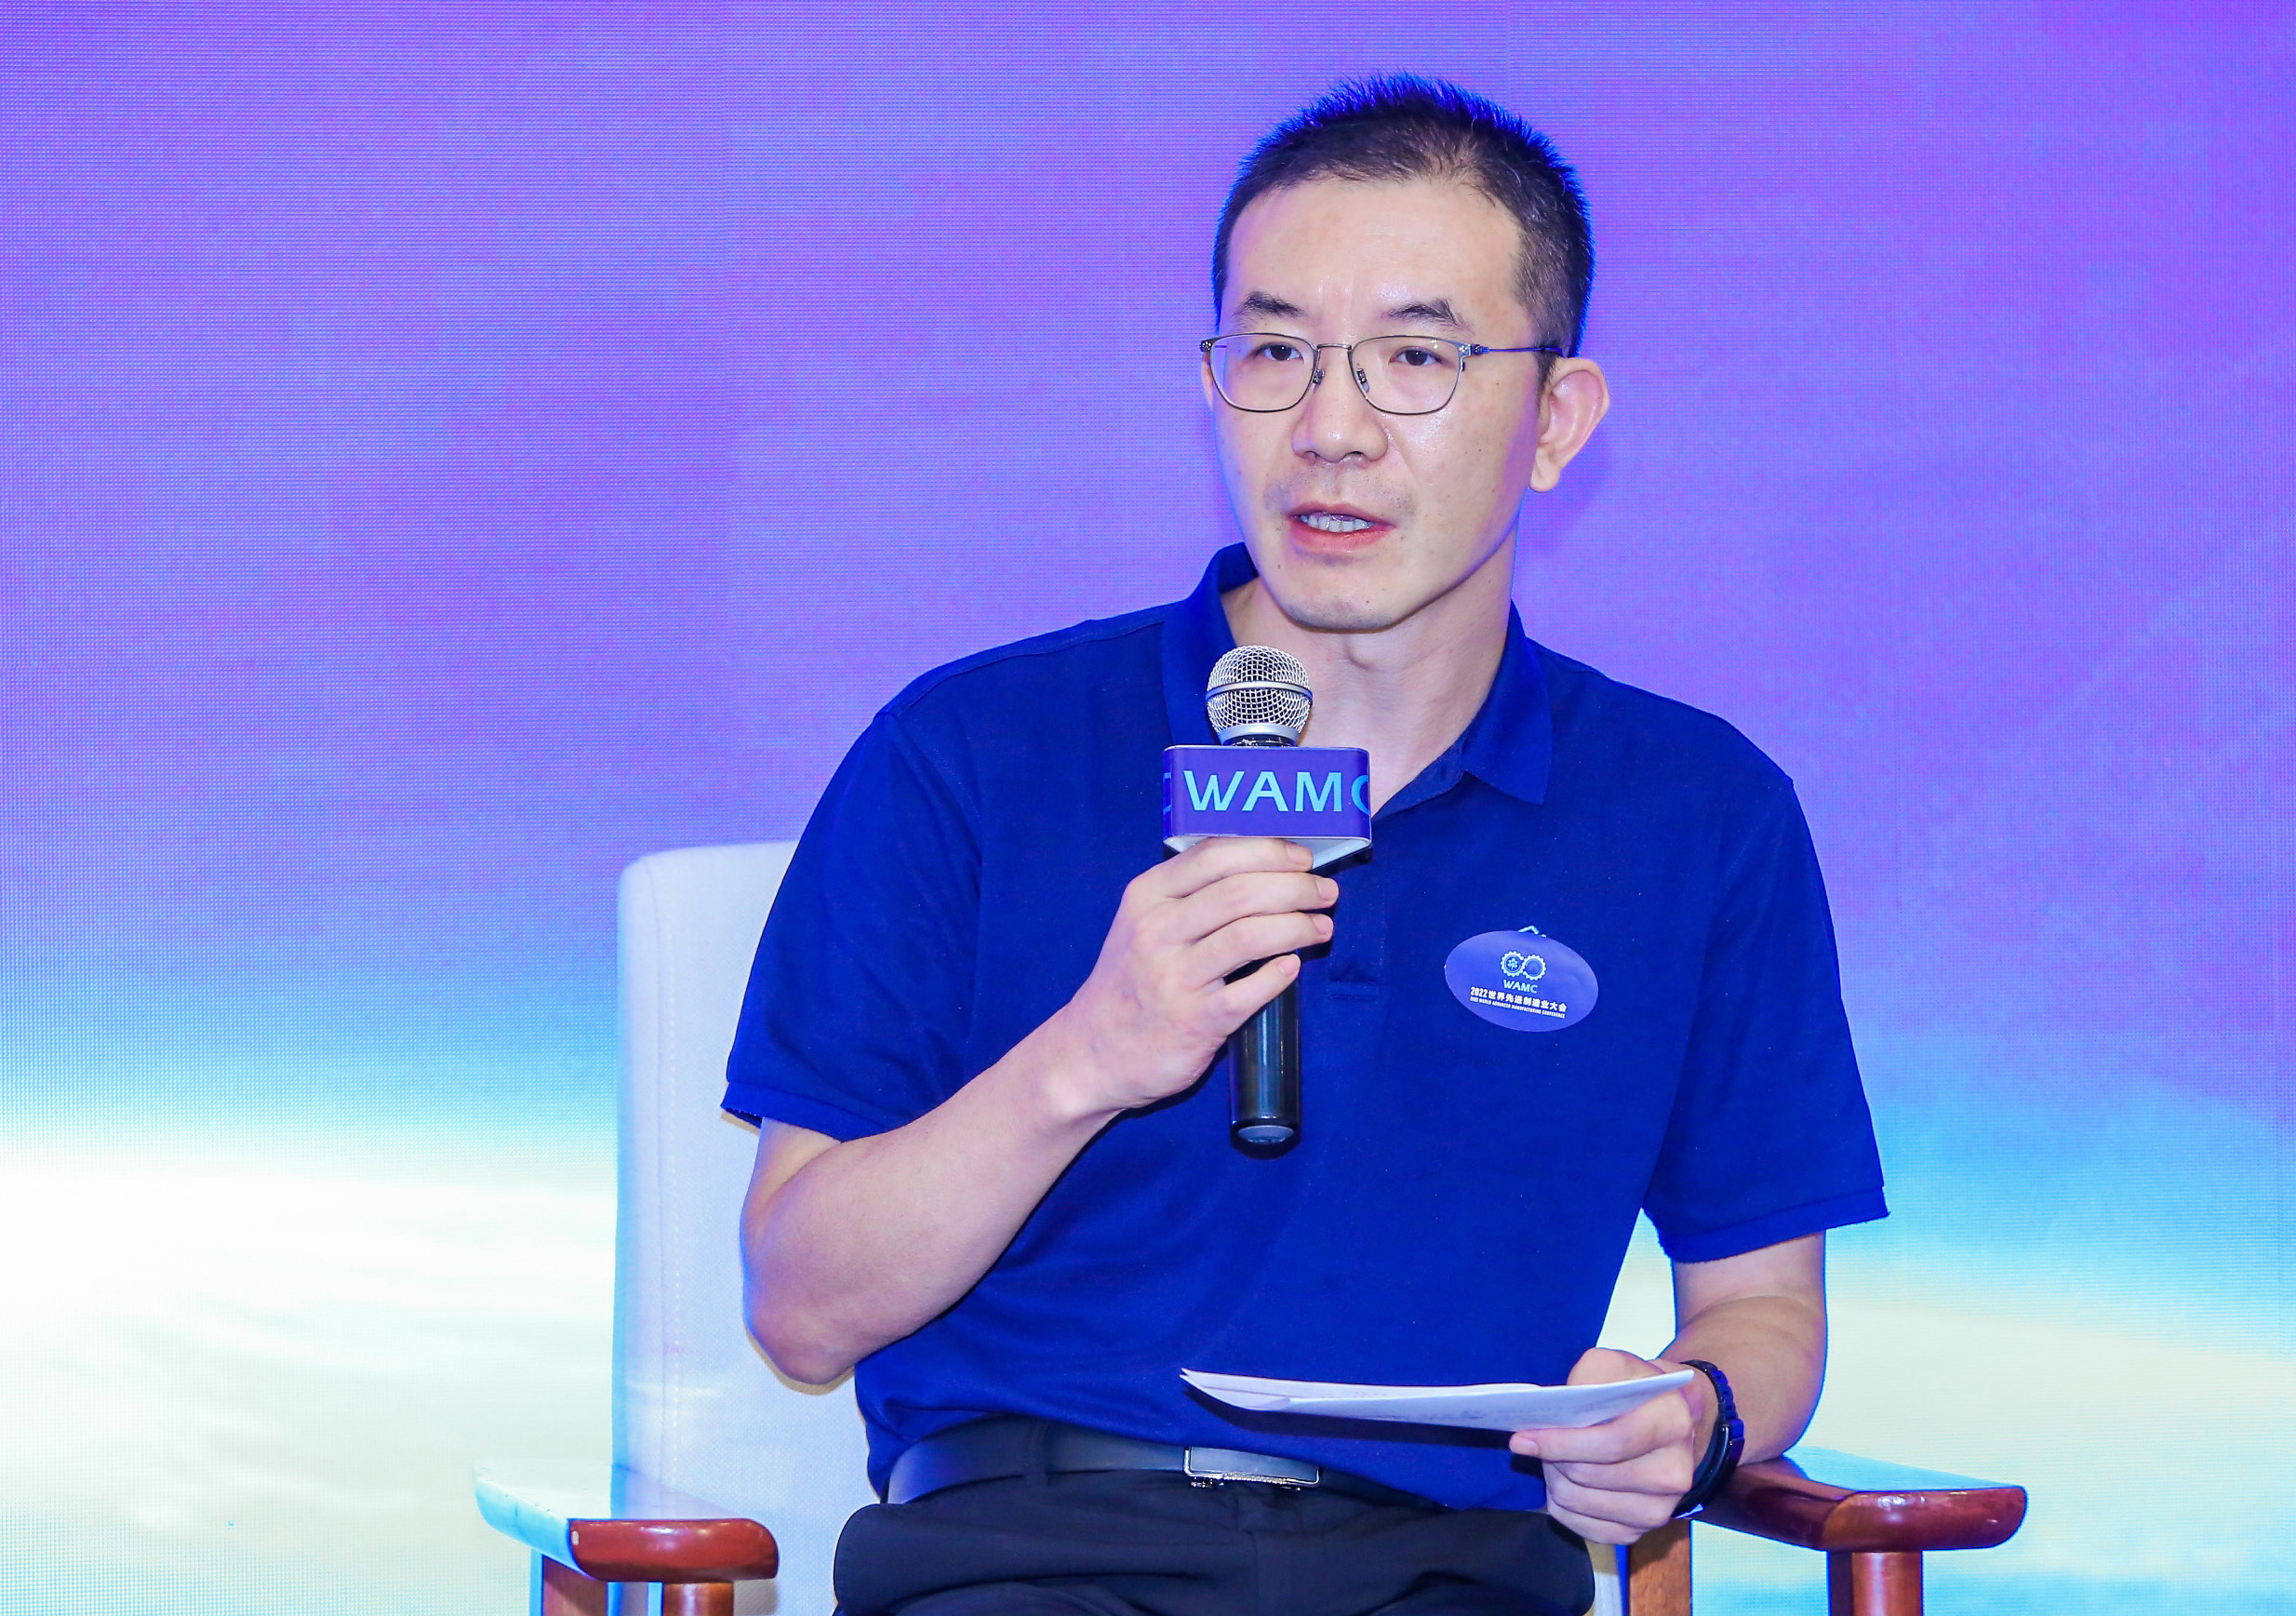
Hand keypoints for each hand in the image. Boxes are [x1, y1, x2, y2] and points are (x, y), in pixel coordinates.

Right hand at [1050, 837, 1334, 1115]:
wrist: (1093, 1052)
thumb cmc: (1132, 981)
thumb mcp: (1143, 922)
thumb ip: (1190, 893)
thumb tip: (1266, 866)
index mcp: (1146, 896)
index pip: (1215, 855)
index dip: (1268, 851)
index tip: (1302, 858)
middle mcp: (1156, 931)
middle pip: (1240, 892)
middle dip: (1296, 888)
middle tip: (1325, 894)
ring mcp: (1173, 978)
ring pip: (1250, 935)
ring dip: (1298, 926)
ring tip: (1322, 927)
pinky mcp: (1193, 1022)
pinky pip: (1249, 992)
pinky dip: (1279, 975)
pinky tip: (1293, 966)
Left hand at [1508, 1348, 1706, 1544]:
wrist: (1667, 1422)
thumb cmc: (1633, 1389)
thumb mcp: (1615, 1365)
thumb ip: (1586, 1377)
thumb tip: (1555, 1410)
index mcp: (1672, 1425)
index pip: (1612, 1443)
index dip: (1562, 1443)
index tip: (1523, 1438)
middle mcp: (1674, 1474)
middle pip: (1590, 1475)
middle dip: (1552, 1458)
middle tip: (1536, 1442)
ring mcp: (1659, 1510)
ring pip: (1580, 1502)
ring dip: (1554, 1479)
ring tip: (1553, 1458)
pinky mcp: (1639, 1532)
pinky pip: (1582, 1527)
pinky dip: (1562, 1505)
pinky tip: (1564, 1481)